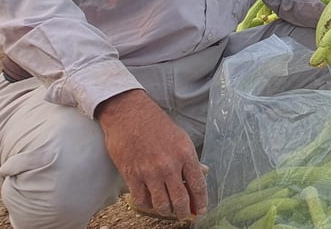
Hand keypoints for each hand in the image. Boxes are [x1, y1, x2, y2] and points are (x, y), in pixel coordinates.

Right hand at [96, 89, 207, 220]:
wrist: (129, 115)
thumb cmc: (156, 124)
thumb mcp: (181, 138)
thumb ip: (190, 158)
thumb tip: (202, 174)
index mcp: (185, 154)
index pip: (198, 185)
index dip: (201, 201)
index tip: (201, 210)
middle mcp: (169, 165)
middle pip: (180, 199)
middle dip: (184, 211)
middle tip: (185, 215)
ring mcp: (149, 172)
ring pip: (161, 204)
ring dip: (167, 211)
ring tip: (169, 210)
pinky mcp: (132, 176)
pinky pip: (141, 200)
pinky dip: (148, 205)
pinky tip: (151, 203)